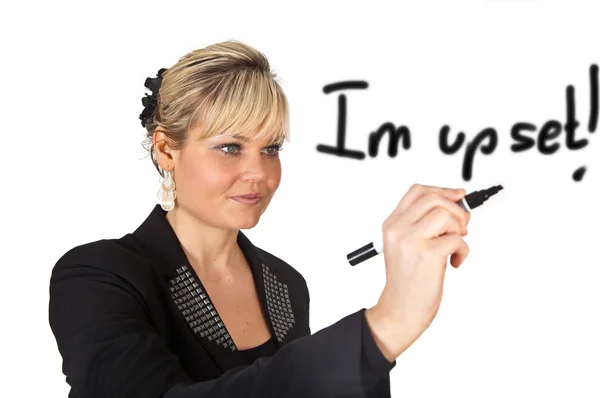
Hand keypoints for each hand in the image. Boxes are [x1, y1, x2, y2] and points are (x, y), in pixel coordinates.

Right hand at [365, 184, 470, 361]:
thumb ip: (423, 223)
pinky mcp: (428, 254)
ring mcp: (411, 240)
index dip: (442, 190)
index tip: (458, 197)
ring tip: (455, 244)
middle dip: (456, 210)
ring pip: (445, 214)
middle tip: (460, 228)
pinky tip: (455, 261)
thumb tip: (457, 202)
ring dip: (459, 229)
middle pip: (434, 198)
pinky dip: (463, 250)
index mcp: (392, 224)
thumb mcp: (406, 245)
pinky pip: (457, 239)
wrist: (401, 309)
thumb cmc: (408, 279)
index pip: (417, 191)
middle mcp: (398, 229)